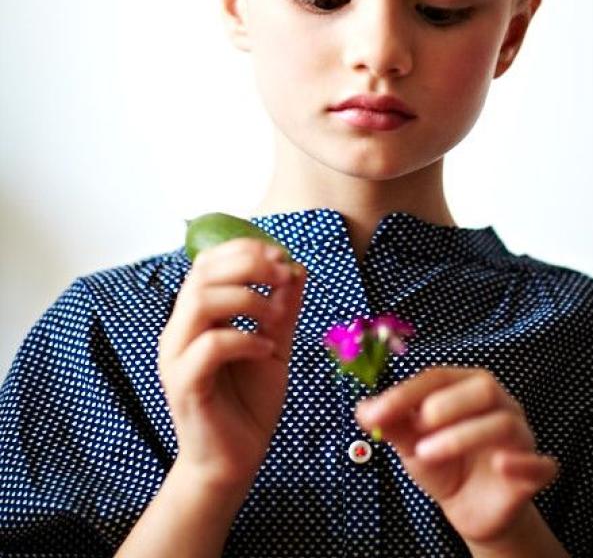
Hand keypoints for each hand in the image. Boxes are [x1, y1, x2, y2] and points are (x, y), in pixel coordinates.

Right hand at [158, 238, 306, 496]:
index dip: (243, 250)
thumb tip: (296, 267)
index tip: (280, 255)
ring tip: (275, 318)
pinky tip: (266, 350)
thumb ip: (282, 308)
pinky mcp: (185, 385)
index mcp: (195, 317)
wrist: (234, 462)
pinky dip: (244, 340)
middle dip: (248, 266)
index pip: (206, 263)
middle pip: (202, 274)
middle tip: (283, 277)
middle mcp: (179, 331)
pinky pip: (208, 347)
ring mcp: (176, 358)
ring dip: (246, 300)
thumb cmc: (249, 402)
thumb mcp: (274, 345)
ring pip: (200, 302)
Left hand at [355, 366, 558, 547]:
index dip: (406, 393)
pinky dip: (525, 463)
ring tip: (428, 455)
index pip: (438, 377)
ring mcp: (520, 436)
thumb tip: (363, 409)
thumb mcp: (411, 444)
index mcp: (465, 387)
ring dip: (463, 436)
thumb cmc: (442, 463)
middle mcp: (498, 403)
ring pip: (504, 423)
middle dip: (447, 405)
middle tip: (417, 428)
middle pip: (483, 387)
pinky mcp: (534, 471)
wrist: (469, 508)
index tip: (376, 413)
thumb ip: (390, 424)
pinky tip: (502, 466)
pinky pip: (542, 464)